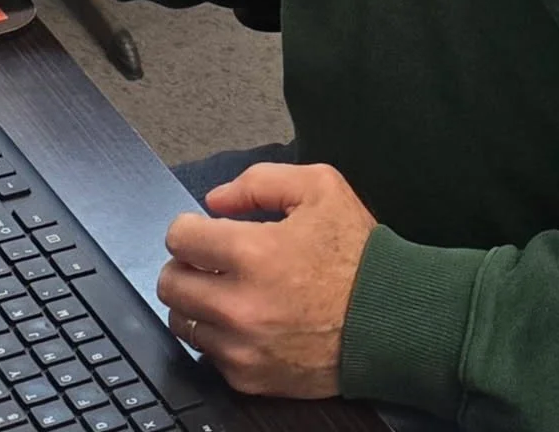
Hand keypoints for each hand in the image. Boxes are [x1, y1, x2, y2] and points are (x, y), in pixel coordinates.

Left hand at [157, 163, 377, 398]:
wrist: (387, 318)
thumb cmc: (357, 254)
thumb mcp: (321, 188)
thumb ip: (261, 182)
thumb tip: (216, 200)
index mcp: (253, 253)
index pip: (180, 239)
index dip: (189, 227)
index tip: (201, 230)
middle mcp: (239, 305)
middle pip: (171, 283)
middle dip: (184, 264)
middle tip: (206, 259)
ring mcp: (241, 347)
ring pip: (183, 321)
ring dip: (197, 301)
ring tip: (225, 288)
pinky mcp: (248, 377)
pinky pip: (208, 354)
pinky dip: (219, 334)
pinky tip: (246, 318)